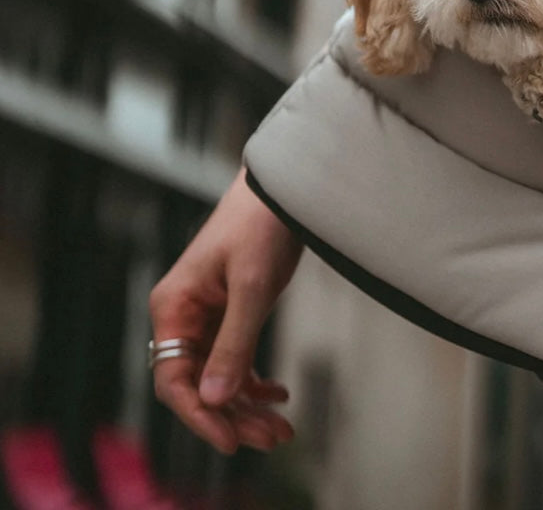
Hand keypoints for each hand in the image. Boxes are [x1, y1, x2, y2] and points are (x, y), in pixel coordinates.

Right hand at [149, 169, 303, 453]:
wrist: (284, 186)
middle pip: (199, 384)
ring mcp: (207, 314)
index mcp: (173, 308)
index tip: (233, 441)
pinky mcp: (231, 310)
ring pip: (220, 375)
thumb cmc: (262, 225)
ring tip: (282, 429)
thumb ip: (234, 341)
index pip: (174, 381)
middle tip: (273, 439)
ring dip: (248, 405)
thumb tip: (212, 399)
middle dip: (234, 416)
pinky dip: (255, 380)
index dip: (201, 415)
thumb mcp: (253, 286)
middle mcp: (183, 316)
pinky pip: (235, 358)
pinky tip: (279, 396)